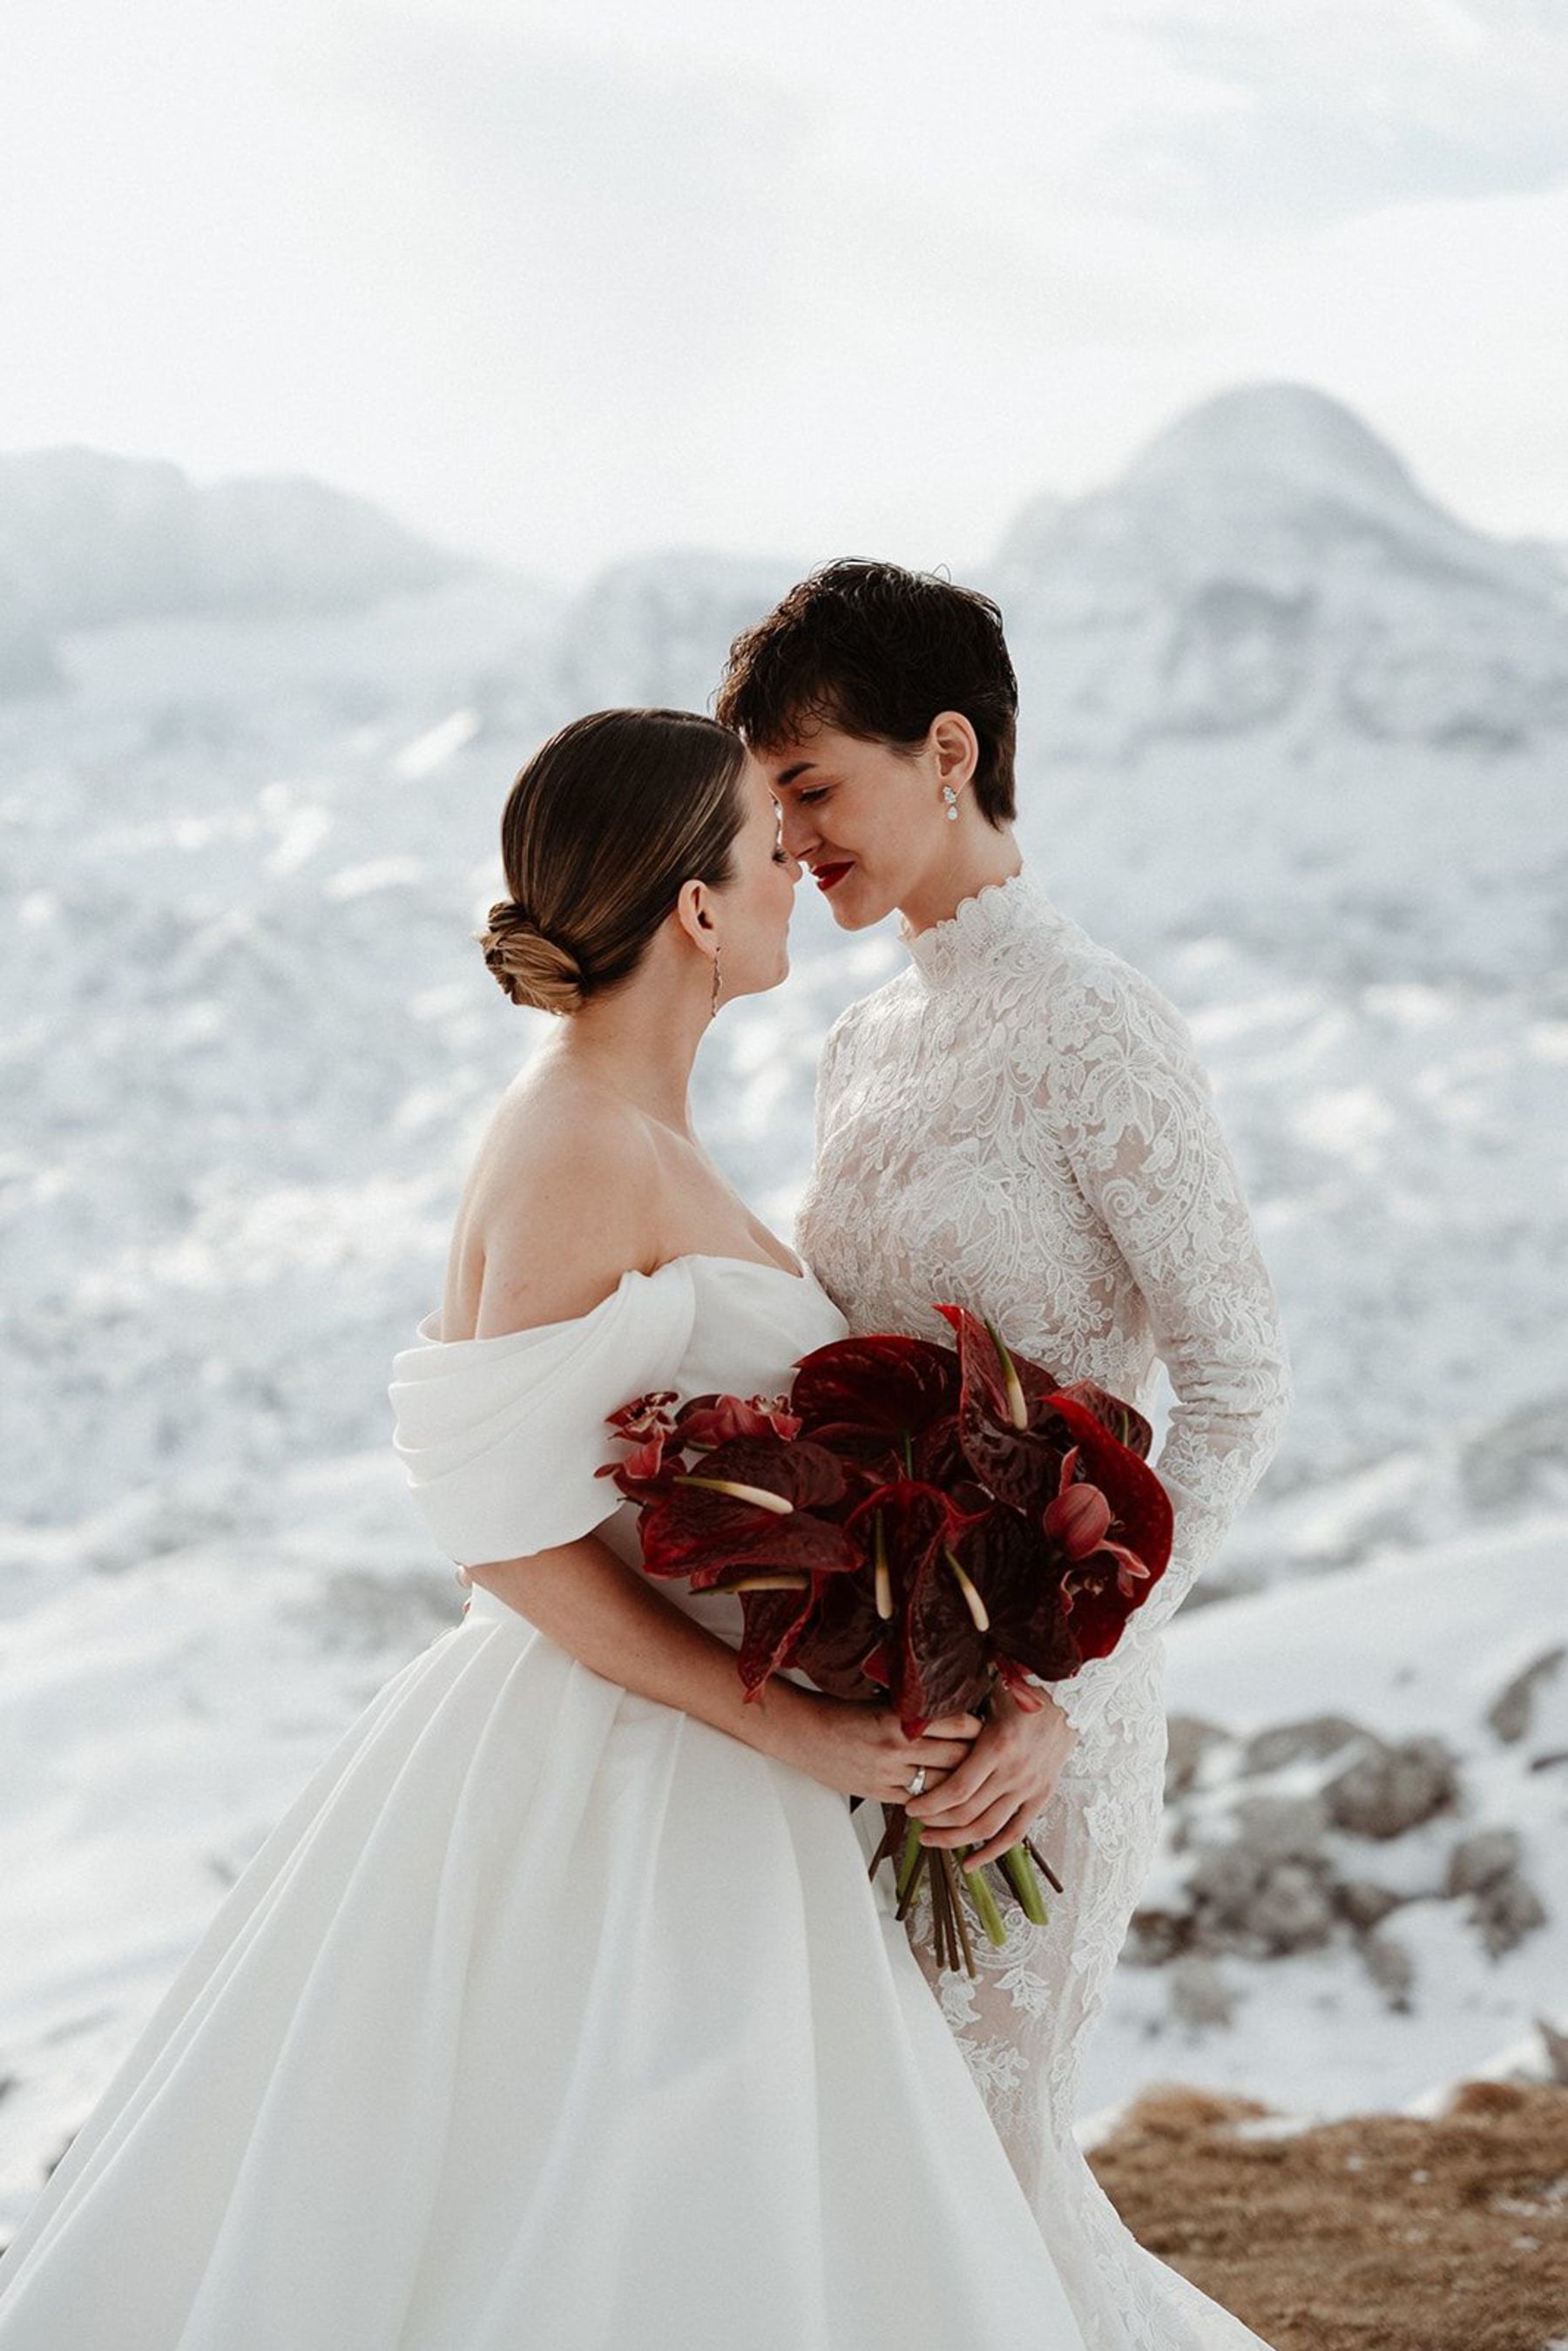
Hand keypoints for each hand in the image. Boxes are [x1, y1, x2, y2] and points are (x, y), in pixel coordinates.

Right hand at [774, 1688, 983, 1805]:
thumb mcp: (880, 1705)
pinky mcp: (879, 1793)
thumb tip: (951, 1718)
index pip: (957, 1724)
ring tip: (977, 1781)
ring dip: (961, 1785)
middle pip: (956, 1757)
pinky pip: (917, 1802)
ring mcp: (888, 1773)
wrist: (803, 1733)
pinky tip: (946, 1800)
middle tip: (994, 1758)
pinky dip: (935, 1802)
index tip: (988, 1728)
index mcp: (900, 1718)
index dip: (978, 1728)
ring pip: (941, 1785)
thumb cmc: (840, 1714)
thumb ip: (914, 1715)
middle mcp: (897, 1747)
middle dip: (978, 1759)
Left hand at [904, 1682, 1076, 1868]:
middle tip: (916, 1823)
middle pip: (968, 1812)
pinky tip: (971, 1863)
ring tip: (932, 1841)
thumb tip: (918, 1723)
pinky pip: (1015, 1833)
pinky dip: (992, 1853)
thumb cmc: (1024, 1691)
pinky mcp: (1041, 1796)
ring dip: (956, 1840)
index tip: (910, 1806)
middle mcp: (1014, 1772)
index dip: (930, 1803)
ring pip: (988, 1828)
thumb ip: (958, 1716)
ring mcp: (1029, 1788)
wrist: (1070, 1699)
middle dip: (936, 1822)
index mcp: (997, 1746)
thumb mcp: (987, 1696)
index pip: (957, 1788)